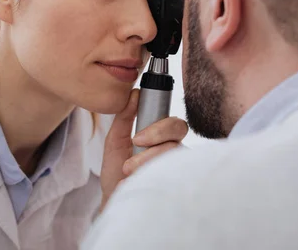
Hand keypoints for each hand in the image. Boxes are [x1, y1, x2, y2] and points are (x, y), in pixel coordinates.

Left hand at [99, 89, 187, 210]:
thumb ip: (124, 117)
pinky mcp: (181, 182)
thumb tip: (134, 93)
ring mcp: (179, 166)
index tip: (137, 136)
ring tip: (129, 171)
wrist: (115, 204)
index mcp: (160, 138)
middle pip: (180, 129)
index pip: (172, 122)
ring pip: (175, 150)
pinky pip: (177, 171)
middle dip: (156, 136)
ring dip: (148, 159)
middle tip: (136, 146)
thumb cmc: (117, 175)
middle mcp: (173, 150)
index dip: (158, 125)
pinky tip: (142, 181)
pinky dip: (156, 174)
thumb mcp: (115, 141)